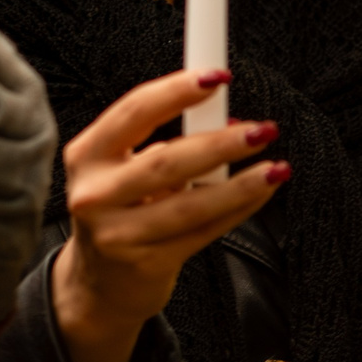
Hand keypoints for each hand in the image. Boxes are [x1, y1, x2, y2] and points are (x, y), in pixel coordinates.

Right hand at [51, 69, 285, 361]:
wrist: (99, 284)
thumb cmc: (118, 212)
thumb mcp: (121, 170)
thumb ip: (161, 142)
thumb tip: (225, 119)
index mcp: (87, 156)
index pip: (134, 111)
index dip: (178, 90)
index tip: (217, 77)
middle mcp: (95, 194)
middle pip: (167, 161)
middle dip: (221, 142)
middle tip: (261, 129)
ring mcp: (118, 234)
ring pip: (192, 203)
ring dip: (241, 183)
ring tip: (275, 167)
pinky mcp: (147, 264)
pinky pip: (203, 231)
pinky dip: (238, 209)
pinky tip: (259, 193)